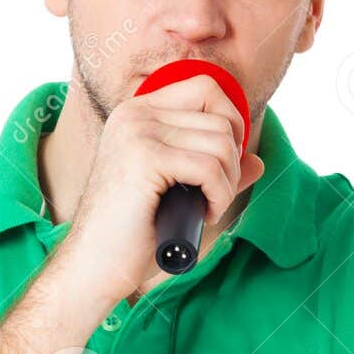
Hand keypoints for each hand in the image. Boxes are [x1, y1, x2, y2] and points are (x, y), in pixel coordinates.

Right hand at [56, 73, 266, 303]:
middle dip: (232, 164)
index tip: (223, 165)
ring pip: (222, 144)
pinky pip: (211, 169)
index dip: (231, 123)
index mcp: (138, 113)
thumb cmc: (134, 234)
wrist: (95, 265)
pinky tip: (202, 214)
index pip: (206, 88)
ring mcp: (138, 132)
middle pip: (221, 119)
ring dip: (227, 184)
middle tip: (213, 196)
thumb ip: (215, 170)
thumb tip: (258, 161)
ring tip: (206, 208)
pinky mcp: (145, 158)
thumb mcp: (179, 192)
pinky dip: (219, 196)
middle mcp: (135, 114)